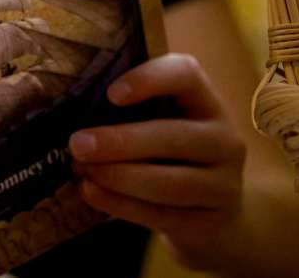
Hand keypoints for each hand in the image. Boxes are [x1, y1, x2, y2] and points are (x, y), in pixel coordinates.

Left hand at [68, 53, 246, 271]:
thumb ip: (134, 113)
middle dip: (120, 141)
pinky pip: (161, 215)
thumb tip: (73, 108)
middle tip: (77, 144)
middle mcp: (225, 141)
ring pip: (169, 182)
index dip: (150, 79)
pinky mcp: (209, 224)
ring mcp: (224, 185)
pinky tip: (92, 192)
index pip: (187, 75)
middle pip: (174, 136)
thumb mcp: (166, 126)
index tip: (111, 94)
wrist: (215, 220)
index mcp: (209, 105)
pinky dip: (121, 204)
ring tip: (82, 170)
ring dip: (118, 176)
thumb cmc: (175, 160)